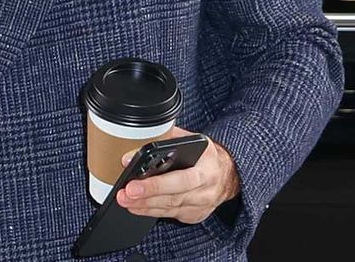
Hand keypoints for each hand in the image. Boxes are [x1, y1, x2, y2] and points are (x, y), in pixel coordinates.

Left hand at [115, 126, 240, 223]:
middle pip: (173, 196)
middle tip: (126, 193)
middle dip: (146, 195)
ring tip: (125, 200)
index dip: (157, 182)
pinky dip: (151, 211)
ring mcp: (201, 204)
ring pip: (170, 207)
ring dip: (144, 205)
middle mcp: (206, 188)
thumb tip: (137, 146)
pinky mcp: (195, 214)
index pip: (181, 178)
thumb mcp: (193, 140)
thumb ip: (168, 139)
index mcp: (206, 167)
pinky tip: (137, 207)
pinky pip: (170, 214)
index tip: (135, 178)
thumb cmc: (206, 156)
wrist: (228, 174)